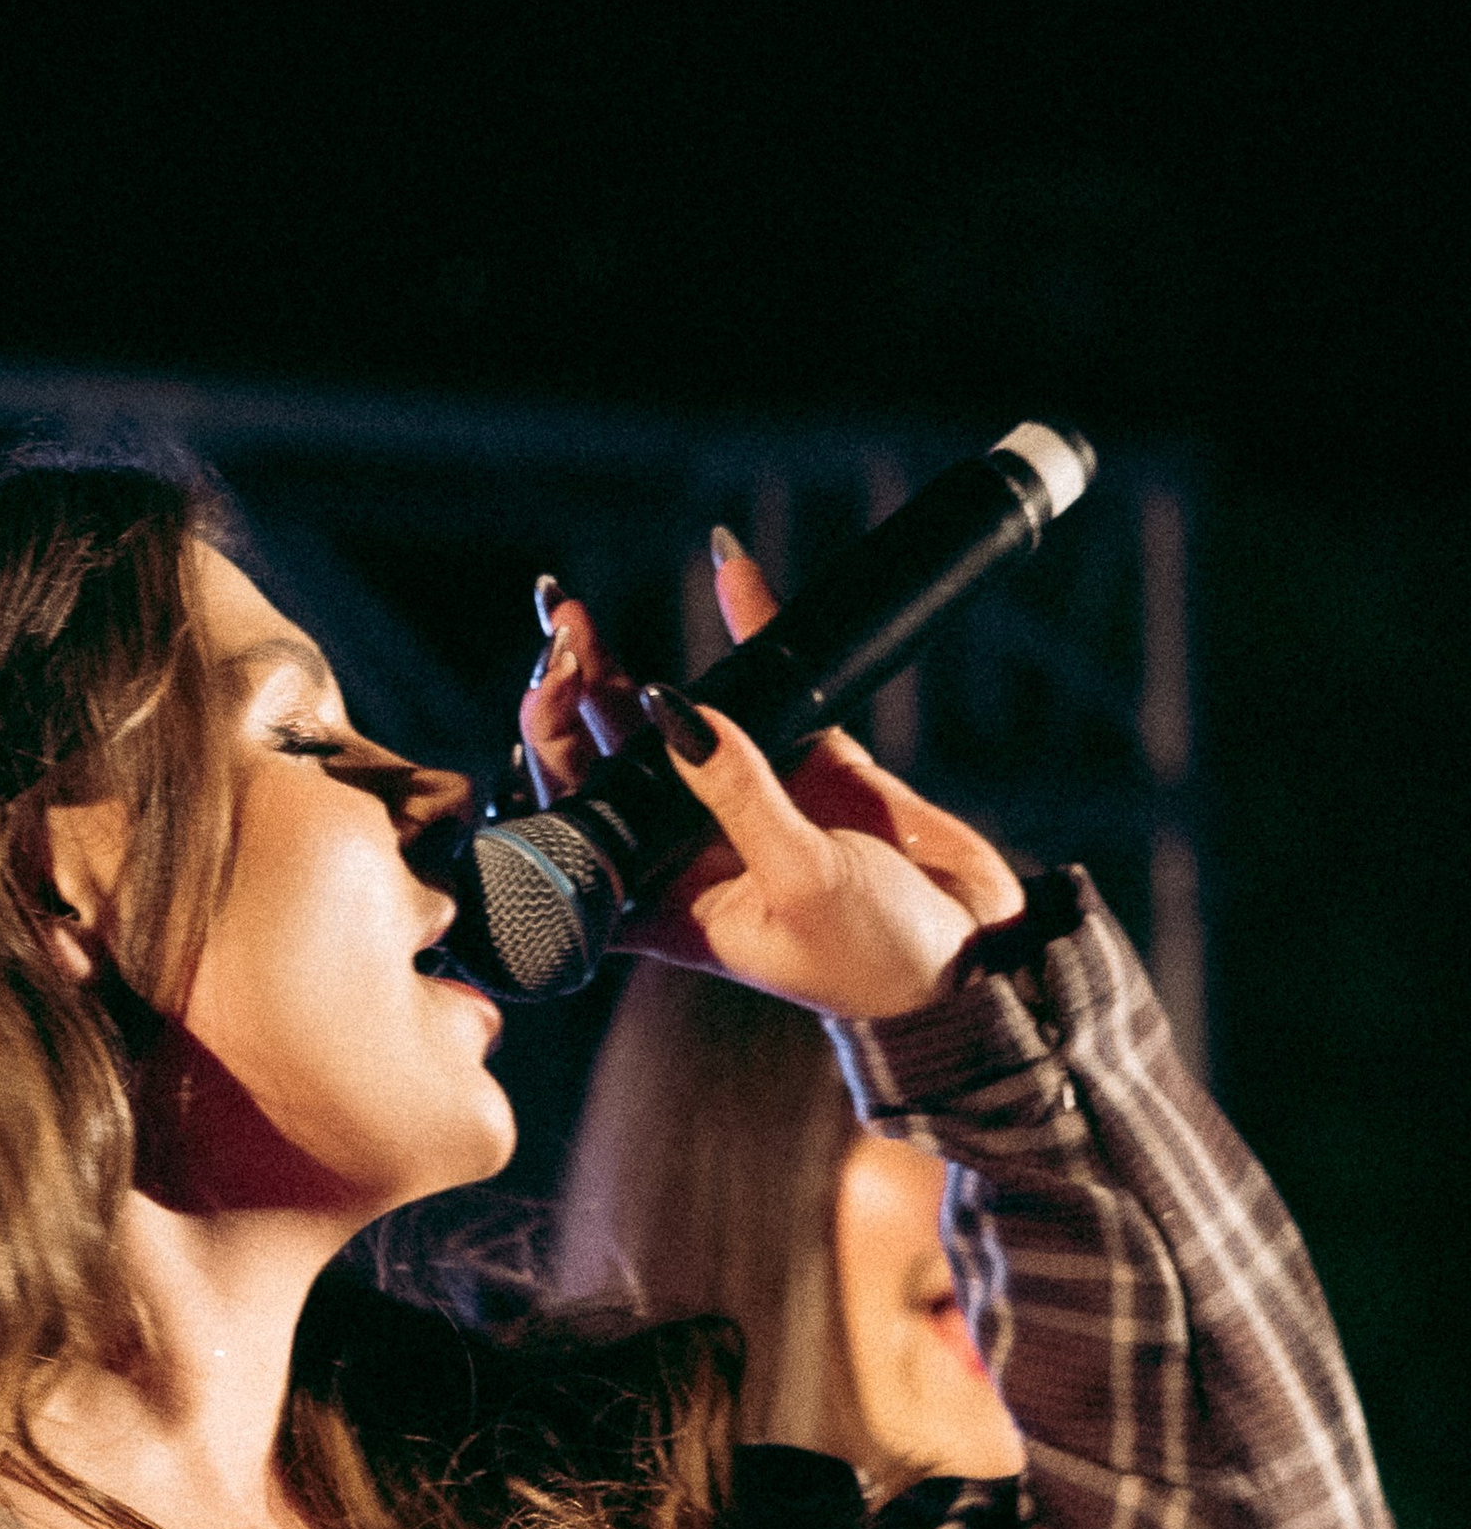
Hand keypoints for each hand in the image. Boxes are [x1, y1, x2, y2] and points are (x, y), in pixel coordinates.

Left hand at [519, 545, 1023, 1021]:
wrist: (978, 958)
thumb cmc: (879, 958)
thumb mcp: (802, 881)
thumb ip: (737, 795)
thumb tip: (671, 710)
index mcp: (664, 900)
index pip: (578, 822)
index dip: (551, 755)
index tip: (550, 689)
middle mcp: (686, 850)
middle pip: (608, 761)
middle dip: (574, 691)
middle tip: (562, 619)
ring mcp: (742, 804)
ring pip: (666, 721)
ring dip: (622, 665)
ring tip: (576, 605)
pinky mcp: (805, 765)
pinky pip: (764, 688)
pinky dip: (748, 631)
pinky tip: (728, 571)